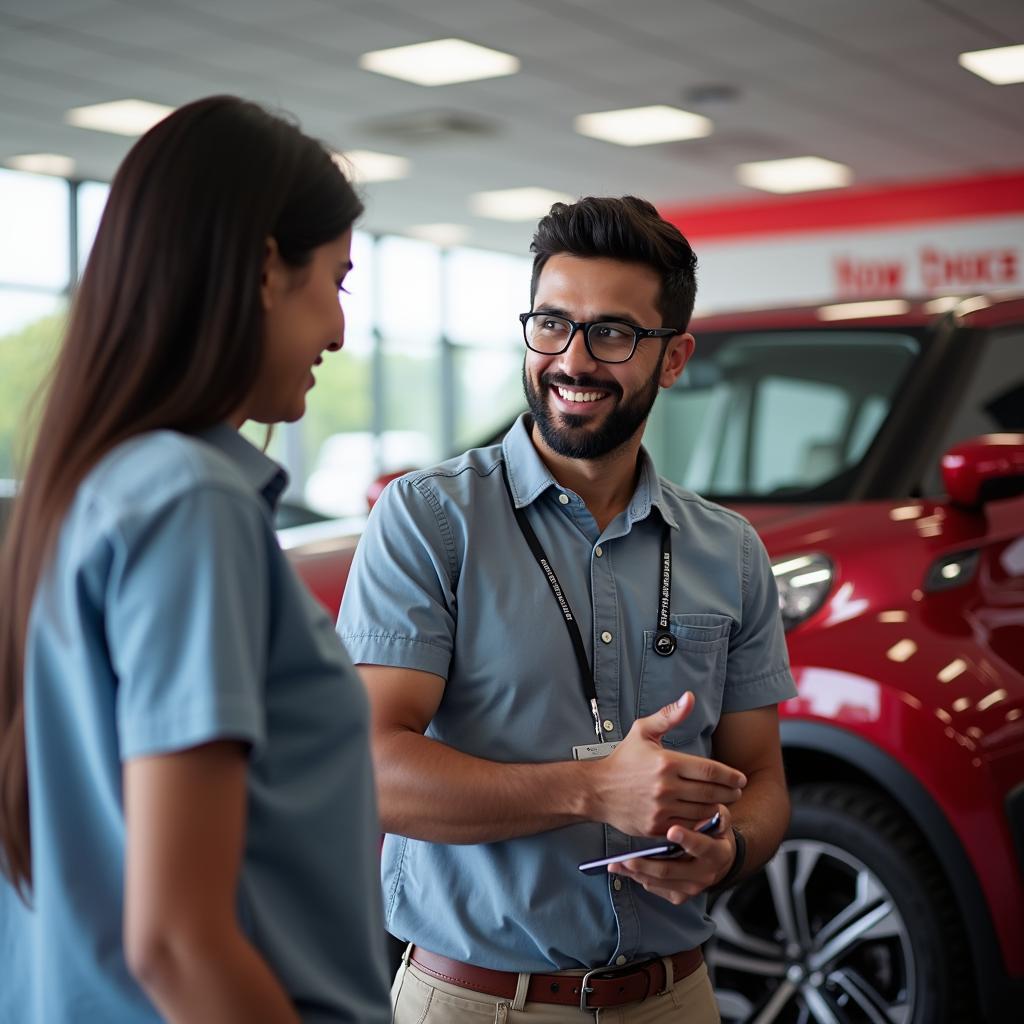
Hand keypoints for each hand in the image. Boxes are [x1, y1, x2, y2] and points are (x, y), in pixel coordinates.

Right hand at [587, 692, 745, 836]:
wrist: (597, 790)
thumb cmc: (622, 760)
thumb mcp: (643, 731)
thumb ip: (669, 715)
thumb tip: (689, 698)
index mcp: (666, 762)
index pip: (710, 770)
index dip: (730, 776)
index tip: (740, 779)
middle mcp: (665, 787)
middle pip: (711, 792)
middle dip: (730, 793)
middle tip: (737, 791)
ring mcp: (661, 808)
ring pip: (702, 811)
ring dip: (717, 807)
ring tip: (722, 802)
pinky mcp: (657, 826)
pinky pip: (688, 827)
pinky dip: (700, 822)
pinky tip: (704, 815)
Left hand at [608, 806, 734, 905]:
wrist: (719, 861)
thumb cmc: (713, 833)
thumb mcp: (719, 820)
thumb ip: (714, 813)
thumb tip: (706, 808)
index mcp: (717, 853)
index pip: (702, 846)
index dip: (687, 839)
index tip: (672, 830)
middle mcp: (705, 875)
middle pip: (671, 870)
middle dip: (646, 864)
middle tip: (627, 858)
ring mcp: (692, 888)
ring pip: (659, 882)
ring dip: (635, 873)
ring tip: (615, 864)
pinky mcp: (680, 896)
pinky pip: (655, 888)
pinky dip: (639, 878)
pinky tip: (625, 869)